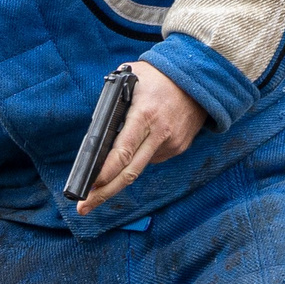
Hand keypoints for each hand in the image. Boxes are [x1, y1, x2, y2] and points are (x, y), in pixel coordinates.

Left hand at [77, 62, 204, 212]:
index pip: (122, 151)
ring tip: (109, 163)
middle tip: (84, 207)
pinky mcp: (179, 147)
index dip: (105, 172)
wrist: (199, 78)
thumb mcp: (130, 77)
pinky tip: (143, 138)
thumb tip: (96, 129)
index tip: (90, 186)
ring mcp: (171, 143)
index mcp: (144, 115)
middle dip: (104, 193)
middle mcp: (159, 133)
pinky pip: (152, 156)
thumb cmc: (158, 76)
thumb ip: (111, 100)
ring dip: (122, 170)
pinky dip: (141, 153)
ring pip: (139, 166)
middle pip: (129, 173)